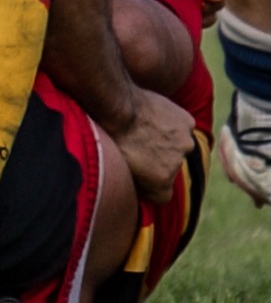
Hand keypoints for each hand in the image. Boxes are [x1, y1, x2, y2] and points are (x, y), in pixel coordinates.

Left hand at [102, 0, 225, 23]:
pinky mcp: (146, 12)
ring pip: (183, 23)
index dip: (210, 8)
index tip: (198, 10)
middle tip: (178, 18)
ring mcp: (162, 1)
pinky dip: (165, 31)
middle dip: (196, 20)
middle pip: (200, 14)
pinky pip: (164, 28)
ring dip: (180, 27)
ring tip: (165, 24)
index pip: (214, 0)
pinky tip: (157, 32)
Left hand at [110, 86, 195, 201]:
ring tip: (149, 127)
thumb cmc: (114, 137)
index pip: (163, 195)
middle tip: (143, 143)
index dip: (151, 184)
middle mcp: (178, 165)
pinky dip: (175, 122)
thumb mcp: (121, 170)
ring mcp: (185, 143)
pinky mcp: (188, 123)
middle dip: (161, 159)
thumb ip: (138, 184)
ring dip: (170, 140)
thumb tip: (140, 190)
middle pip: (172, 167)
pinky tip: (158, 116)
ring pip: (180, 146)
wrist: (118, 107)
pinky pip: (184, 125)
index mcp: (162, 183)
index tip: (142, 172)